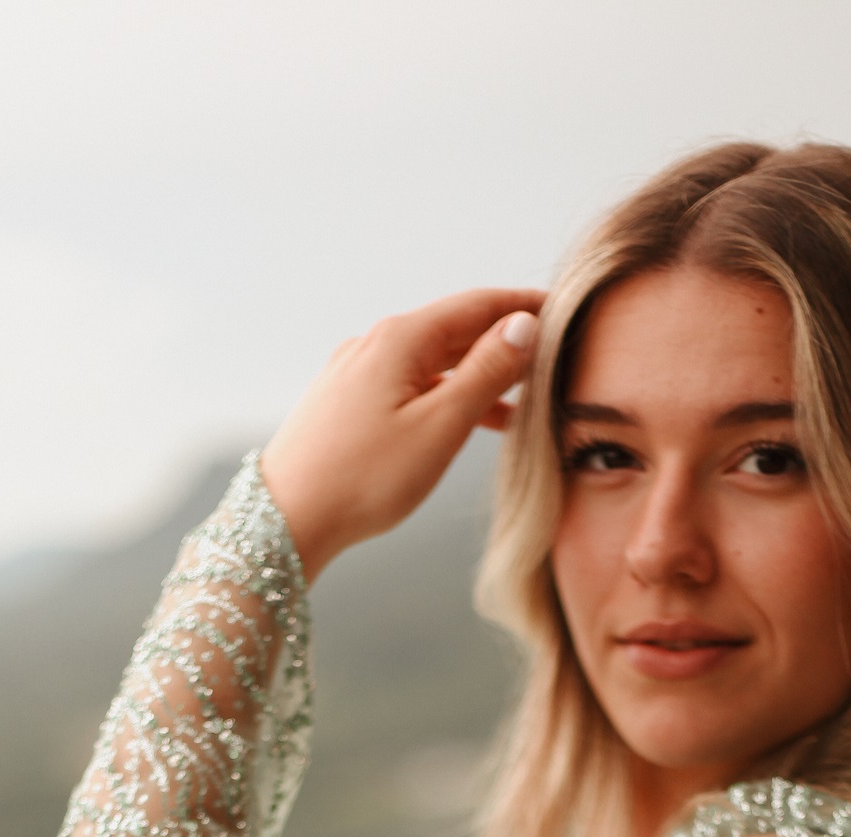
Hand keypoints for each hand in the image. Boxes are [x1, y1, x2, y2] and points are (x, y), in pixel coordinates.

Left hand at [260, 288, 542, 580]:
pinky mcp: (347, 403)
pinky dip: (446, 394)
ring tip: (522, 397)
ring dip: (477, 373)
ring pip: (432, 361)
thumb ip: (485, 375)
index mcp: (402, 338)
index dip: (524, 305)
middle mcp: (376, 344)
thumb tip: (522, 327)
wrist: (287, 518)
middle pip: (454, 329)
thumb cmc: (364, 478)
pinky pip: (410, 385)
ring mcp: (357, 372)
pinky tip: (467, 421)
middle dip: (503, 338)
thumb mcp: (440, 426)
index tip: (563, 307)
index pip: (477, 305)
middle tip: (551, 350)